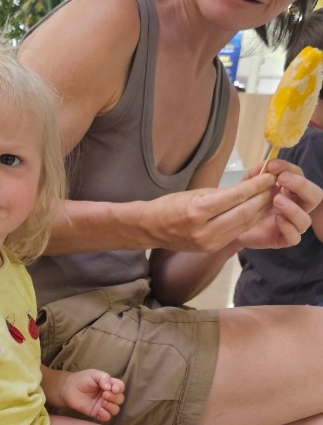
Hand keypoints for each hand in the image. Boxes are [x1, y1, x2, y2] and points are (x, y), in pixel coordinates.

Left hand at [59, 370, 124, 421]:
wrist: (68, 388)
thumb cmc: (82, 379)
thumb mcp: (94, 374)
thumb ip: (104, 378)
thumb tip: (110, 387)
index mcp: (109, 385)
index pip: (120, 387)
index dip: (120, 388)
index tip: (114, 389)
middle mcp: (108, 395)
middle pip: (120, 399)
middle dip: (114, 398)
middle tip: (104, 394)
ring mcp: (103, 405)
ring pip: (115, 410)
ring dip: (111, 406)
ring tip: (102, 402)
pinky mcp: (96, 413)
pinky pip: (106, 417)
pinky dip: (105, 415)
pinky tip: (100, 410)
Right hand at [139, 173, 275, 251]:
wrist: (151, 229)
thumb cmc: (170, 205)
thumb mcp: (195, 192)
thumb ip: (223, 192)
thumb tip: (250, 186)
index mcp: (198, 211)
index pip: (236, 197)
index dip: (256, 186)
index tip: (268, 176)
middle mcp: (205, 230)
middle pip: (244, 213)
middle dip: (262, 198)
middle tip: (273, 186)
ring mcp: (209, 242)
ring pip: (244, 225)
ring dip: (260, 210)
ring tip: (269, 197)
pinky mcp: (212, 249)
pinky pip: (236, 233)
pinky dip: (249, 221)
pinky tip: (256, 211)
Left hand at [236, 159, 322, 249]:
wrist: (231, 228)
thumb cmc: (244, 205)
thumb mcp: (246, 186)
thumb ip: (255, 174)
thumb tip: (265, 164)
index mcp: (291, 191)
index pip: (300, 176)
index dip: (290, 168)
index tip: (272, 166)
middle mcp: (296, 207)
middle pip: (314, 196)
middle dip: (301, 185)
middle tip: (281, 180)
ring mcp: (292, 225)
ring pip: (306, 219)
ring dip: (293, 208)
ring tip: (276, 200)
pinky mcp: (283, 240)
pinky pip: (294, 237)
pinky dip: (288, 227)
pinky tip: (277, 218)